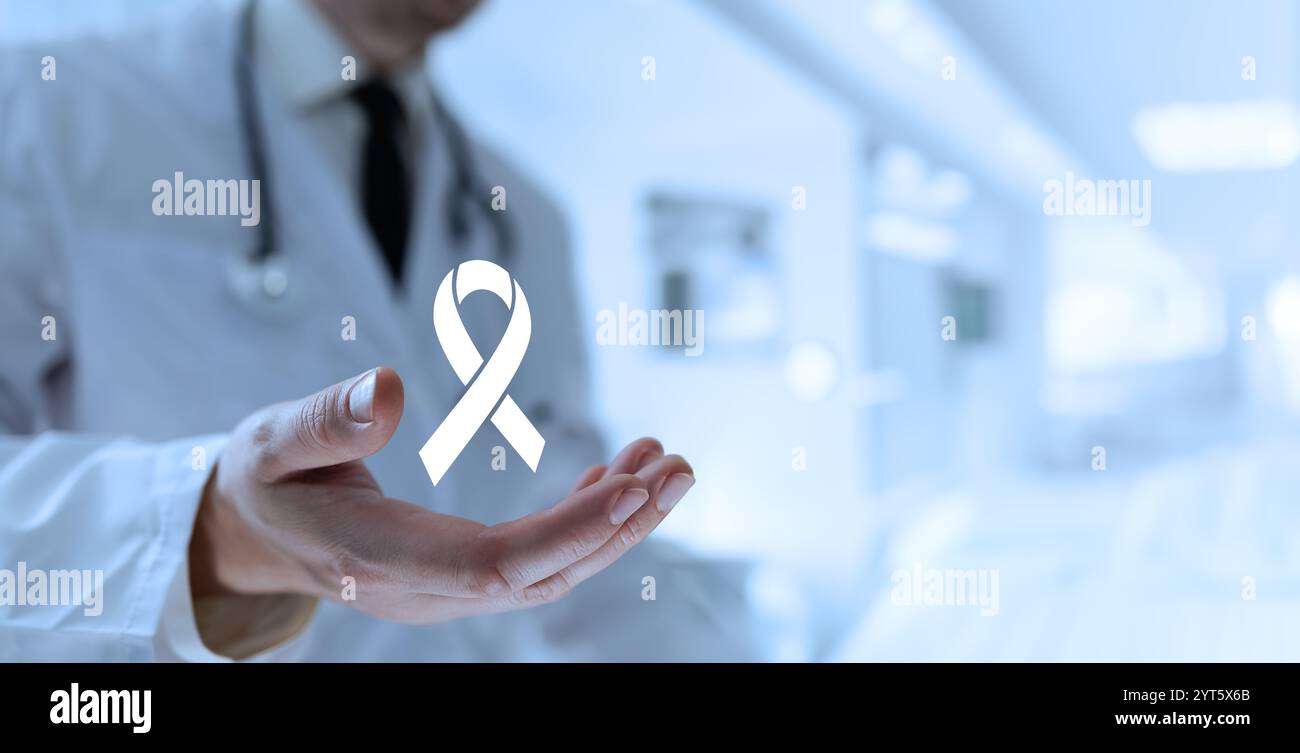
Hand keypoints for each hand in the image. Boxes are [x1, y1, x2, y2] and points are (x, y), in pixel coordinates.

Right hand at [189, 367, 694, 626]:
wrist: (252, 535)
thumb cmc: (263, 481)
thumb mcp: (271, 442)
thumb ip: (323, 421)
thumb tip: (386, 386)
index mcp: (380, 558)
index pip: (491, 566)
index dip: (565, 533)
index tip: (629, 489)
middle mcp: (424, 588)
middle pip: (541, 573)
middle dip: (617, 523)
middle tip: (679, 467)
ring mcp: (446, 590)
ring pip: (549, 569)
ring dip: (613, 520)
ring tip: (665, 463)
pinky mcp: (458, 575)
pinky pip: (535, 558)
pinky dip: (581, 518)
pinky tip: (615, 477)